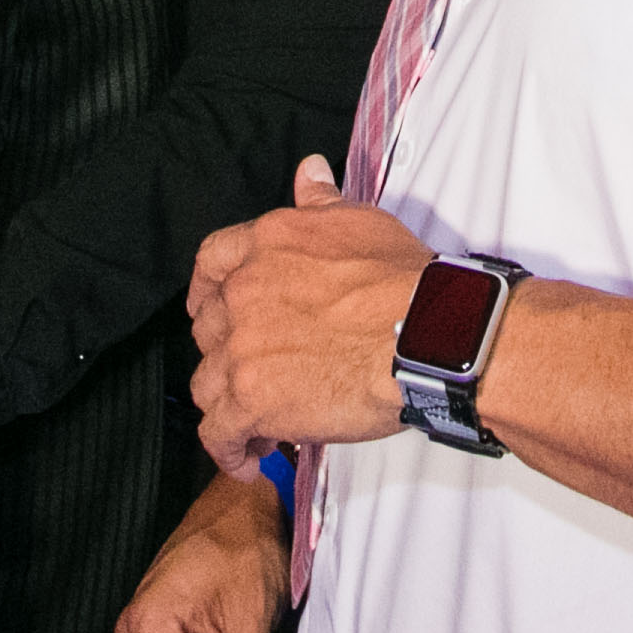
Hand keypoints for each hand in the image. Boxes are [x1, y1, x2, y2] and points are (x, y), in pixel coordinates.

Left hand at [188, 155, 429, 471]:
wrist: (425, 335)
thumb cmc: (405, 283)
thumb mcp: (360, 223)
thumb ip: (321, 202)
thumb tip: (310, 173)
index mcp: (267, 245)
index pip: (211, 261)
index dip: (207, 289)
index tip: (211, 304)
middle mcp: (244, 293)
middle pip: (209, 328)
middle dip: (226, 350)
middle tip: (252, 369)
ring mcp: (243, 349)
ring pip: (207, 382)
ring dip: (226, 401)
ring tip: (251, 421)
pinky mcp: (252, 400)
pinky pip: (219, 432)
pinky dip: (229, 450)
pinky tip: (246, 459)